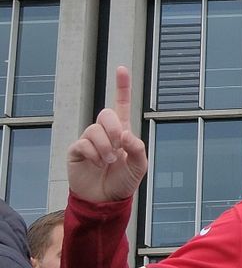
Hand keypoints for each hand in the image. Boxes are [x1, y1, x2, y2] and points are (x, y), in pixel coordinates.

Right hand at [67, 66, 147, 202]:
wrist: (105, 200)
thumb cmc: (123, 181)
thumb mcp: (139, 167)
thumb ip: (137, 149)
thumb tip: (125, 134)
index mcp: (122, 132)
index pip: (122, 105)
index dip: (122, 87)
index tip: (121, 68)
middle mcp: (105, 133)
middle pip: (106, 114)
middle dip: (114, 128)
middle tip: (119, 147)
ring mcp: (89, 140)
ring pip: (94, 130)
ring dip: (105, 148)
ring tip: (109, 162)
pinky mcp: (76, 150)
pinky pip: (83, 143)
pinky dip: (93, 154)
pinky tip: (97, 164)